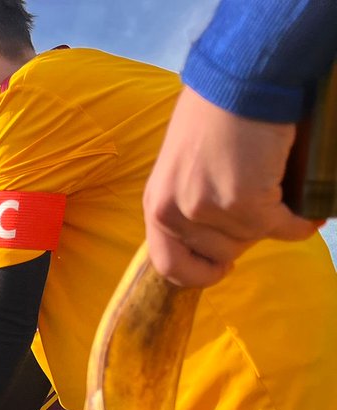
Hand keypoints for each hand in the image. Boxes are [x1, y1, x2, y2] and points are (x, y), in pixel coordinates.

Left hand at [144, 87, 318, 287]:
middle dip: (245, 236)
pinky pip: (281, 228)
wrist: (240, 80)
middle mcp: (173, 212)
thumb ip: (188, 199)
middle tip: (259, 209)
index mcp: (156, 205)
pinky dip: (300, 223)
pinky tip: (309, 214)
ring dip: (273, 225)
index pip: (168, 265)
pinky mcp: (242, 202)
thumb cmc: (214, 113)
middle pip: (220, 253)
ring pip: (252, 240)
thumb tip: (212, 231)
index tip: (222, 268)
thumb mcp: (182, 167)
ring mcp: (206, 209)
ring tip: (282, 201)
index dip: (198, 273)